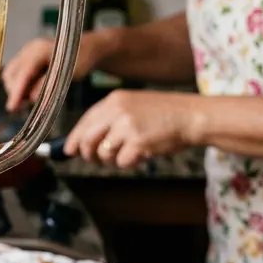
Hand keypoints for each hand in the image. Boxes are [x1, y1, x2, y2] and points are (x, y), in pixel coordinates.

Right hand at [2, 30, 116, 111]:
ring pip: (11, 74)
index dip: (16, 91)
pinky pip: (15, 72)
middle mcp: (29, 49)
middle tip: (26, 105)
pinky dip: (19, 84)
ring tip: (30, 98)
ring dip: (17, 88)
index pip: (23, 73)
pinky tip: (30, 90)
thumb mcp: (68, 74)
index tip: (12, 107)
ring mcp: (26, 51)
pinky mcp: (26, 56)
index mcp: (40, 50)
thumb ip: (47, 84)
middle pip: (12, 74)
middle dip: (16, 91)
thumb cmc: (82, 59)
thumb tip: (30, 98)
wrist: (88, 47)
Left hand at [65, 90, 201, 167]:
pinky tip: (141, 154)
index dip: (74, 139)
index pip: (84, 121)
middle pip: (87, 139)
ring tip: (129, 152)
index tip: (70, 150)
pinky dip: (129, 163)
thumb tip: (82, 142)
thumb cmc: (164, 114)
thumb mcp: (133, 106)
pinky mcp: (137, 142)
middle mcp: (117, 111)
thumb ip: (108, 120)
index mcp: (114, 100)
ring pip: (103, 153)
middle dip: (88, 154)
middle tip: (95, 159)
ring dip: (113, 160)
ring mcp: (127, 126)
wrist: (192, 116)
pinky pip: (122, 162)